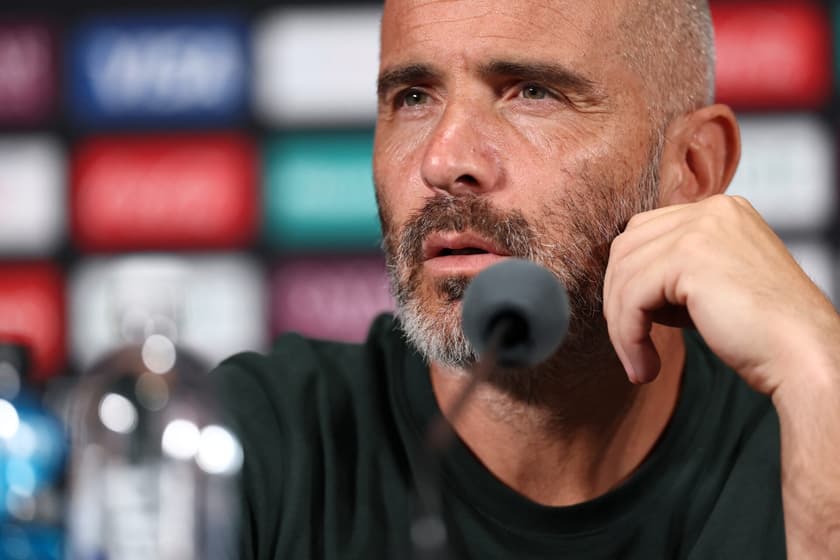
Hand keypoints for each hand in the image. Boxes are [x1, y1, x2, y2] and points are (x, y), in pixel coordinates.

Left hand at [602, 194, 839, 396]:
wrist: (805, 356)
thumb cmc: (764, 334)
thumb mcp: (714, 286)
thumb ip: (674, 275)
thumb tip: (621, 288)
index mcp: (720, 211)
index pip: (645, 234)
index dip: (629, 281)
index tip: (634, 325)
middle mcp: (711, 210)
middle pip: (627, 248)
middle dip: (618, 300)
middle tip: (631, 346)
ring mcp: (701, 228)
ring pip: (624, 274)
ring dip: (622, 326)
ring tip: (639, 363)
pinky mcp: (689, 257)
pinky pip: (631, 297)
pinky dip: (627, 336)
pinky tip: (645, 366)